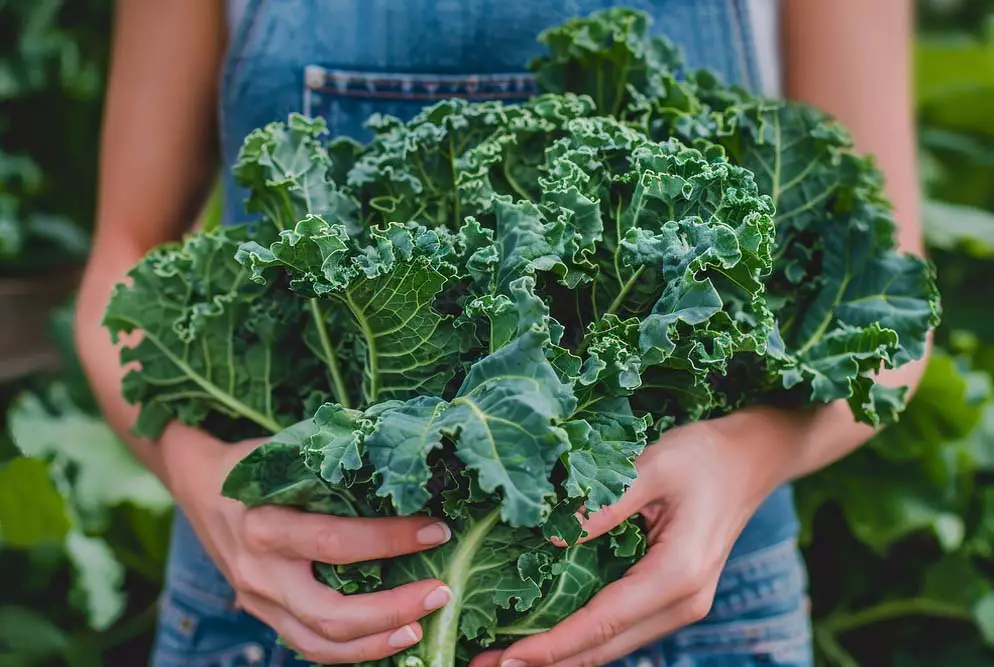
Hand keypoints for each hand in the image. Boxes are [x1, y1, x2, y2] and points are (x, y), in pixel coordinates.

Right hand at [160, 423, 453, 664]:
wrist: (200, 486)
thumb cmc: (256, 461)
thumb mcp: (290, 452)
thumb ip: (338, 461)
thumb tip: (407, 454)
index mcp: (265, 523)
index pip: (336, 542)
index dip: (390, 540)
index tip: (437, 530)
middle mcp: (259, 570)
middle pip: (330, 612)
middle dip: (392, 609)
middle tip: (441, 592)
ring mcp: (258, 600)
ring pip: (320, 643)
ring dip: (377, 641)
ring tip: (421, 626)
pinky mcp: (263, 615)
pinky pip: (309, 646)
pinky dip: (352, 650)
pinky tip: (389, 637)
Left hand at [470, 413, 791, 666]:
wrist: (749, 459)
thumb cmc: (702, 456)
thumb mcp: (650, 466)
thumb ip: (601, 505)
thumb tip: (548, 542)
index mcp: (676, 575)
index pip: (601, 623)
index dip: (550, 646)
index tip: (506, 659)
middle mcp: (682, 602)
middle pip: (604, 649)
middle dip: (546, 663)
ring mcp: (680, 605)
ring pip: (612, 645)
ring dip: (562, 656)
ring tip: (505, 658)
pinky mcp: (671, 597)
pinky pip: (620, 628)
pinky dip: (583, 638)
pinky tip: (547, 638)